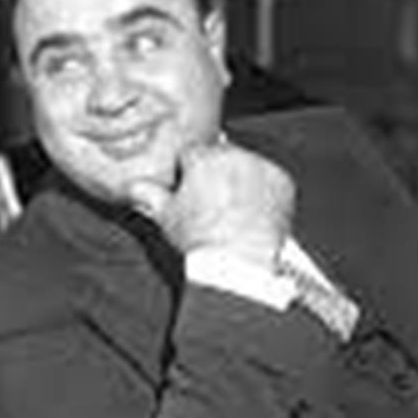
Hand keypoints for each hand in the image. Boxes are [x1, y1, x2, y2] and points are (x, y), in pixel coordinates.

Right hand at [132, 139, 294, 269]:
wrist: (239, 264)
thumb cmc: (203, 243)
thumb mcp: (166, 219)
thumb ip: (148, 195)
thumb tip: (135, 187)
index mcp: (203, 158)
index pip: (191, 152)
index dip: (189, 173)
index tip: (191, 190)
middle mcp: (235, 156)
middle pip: (221, 156)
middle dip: (216, 175)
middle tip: (212, 206)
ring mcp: (261, 167)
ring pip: (246, 166)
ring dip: (241, 181)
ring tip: (232, 214)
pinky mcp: (282, 182)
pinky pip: (270, 181)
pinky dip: (264, 193)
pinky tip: (252, 214)